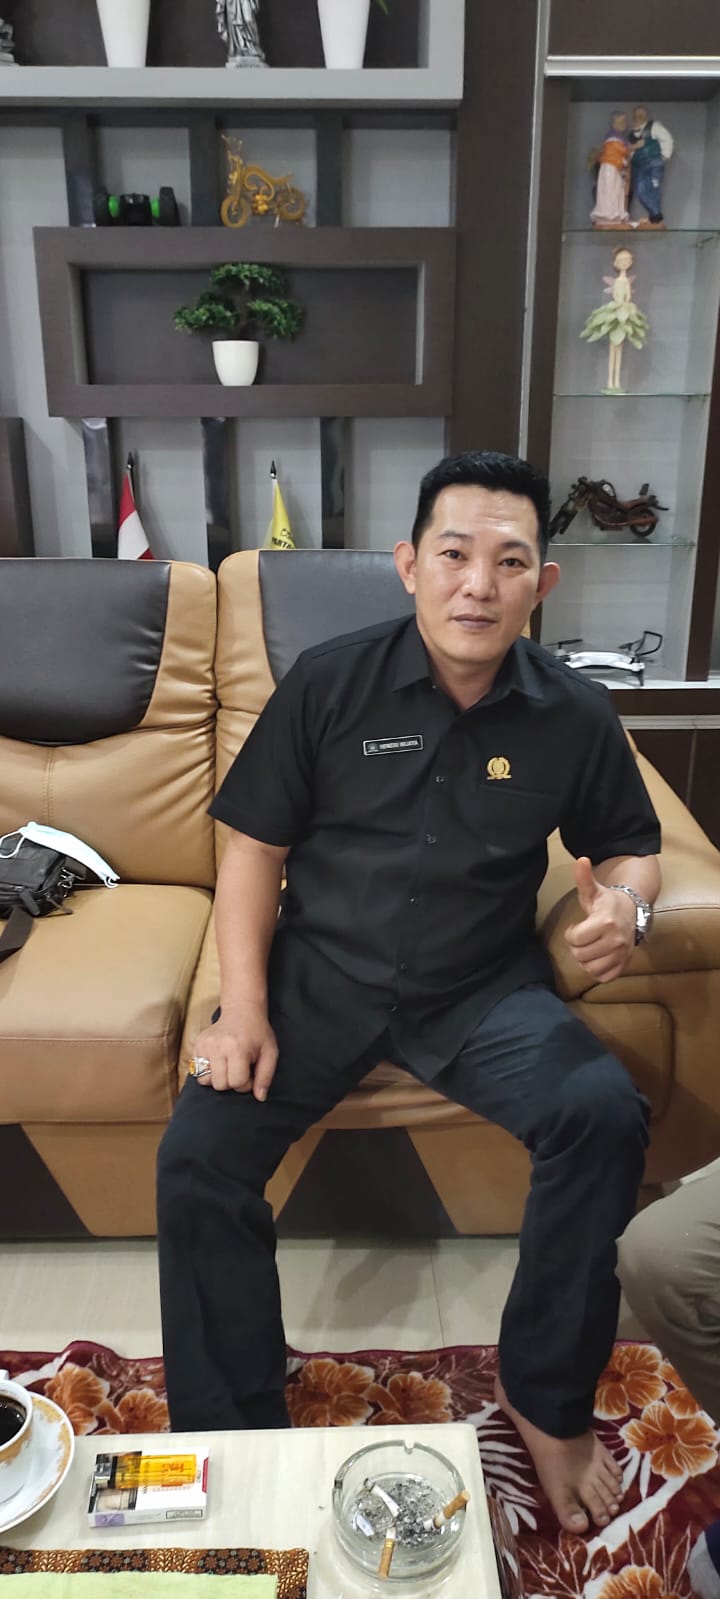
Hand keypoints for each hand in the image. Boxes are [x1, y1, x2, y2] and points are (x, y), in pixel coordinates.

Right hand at [191, 1004, 277, 1097]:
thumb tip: (260, 1097)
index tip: (250, 1073)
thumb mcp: (270, 1052)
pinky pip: (197, 1070)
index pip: (236, 1083)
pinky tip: (220, 1061)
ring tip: (228, 1066)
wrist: (242, 1010)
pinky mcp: (197, 1044)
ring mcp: (205, 1045)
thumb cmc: (258, 1032)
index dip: (246, 1084)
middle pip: (220, 1084)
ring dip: (218, 1078)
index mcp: (237, 1048)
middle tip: (240, 1069)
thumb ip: (266, 1076)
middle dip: (231, 1082)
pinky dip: (209, 1070)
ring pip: (205, 1080)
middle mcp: (218, 1046)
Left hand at [563, 857, 636, 983]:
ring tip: (588, 947)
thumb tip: (581, 859)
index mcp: (606, 922)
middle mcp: (616, 940)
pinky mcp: (624, 965)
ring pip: (590, 968)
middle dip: (576, 946)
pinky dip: (596, 970)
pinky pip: (603, 977)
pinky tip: (597, 957)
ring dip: (585, 960)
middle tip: (582, 937)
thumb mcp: (593, 890)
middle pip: (580, 955)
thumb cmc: (607, 902)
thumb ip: (584, 877)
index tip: (577, 927)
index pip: (575, 938)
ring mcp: (622, 954)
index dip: (571, 933)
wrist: (632, 912)